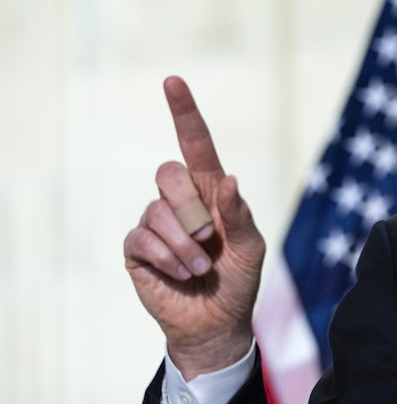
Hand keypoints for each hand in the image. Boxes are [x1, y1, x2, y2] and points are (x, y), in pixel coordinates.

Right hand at [124, 76, 265, 378]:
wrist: (217, 322)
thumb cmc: (239, 279)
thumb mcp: (251, 247)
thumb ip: (240, 215)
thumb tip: (229, 179)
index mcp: (212, 190)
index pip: (195, 143)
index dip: (184, 112)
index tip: (172, 80)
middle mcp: (180, 199)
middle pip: (169, 172)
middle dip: (192, 208)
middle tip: (209, 239)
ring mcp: (156, 222)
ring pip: (156, 209)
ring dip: (184, 244)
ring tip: (199, 267)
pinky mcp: (137, 248)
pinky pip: (142, 237)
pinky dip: (167, 258)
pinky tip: (179, 274)